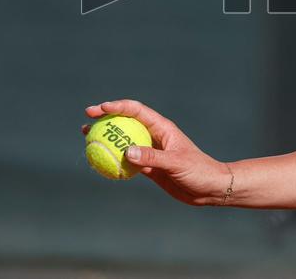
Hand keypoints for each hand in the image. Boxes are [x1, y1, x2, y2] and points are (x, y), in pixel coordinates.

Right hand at [83, 100, 232, 206]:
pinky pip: (127, 161)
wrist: (210, 189)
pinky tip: (100, 163)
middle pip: (126, 122)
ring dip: (106, 139)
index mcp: (162, 128)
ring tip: (86, 138)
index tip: (100, 109)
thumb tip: (126, 152)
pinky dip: (114, 160)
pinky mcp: (149, 167)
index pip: (136, 111)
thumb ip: (152, 158)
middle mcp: (154, 136)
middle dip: (106, 118)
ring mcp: (151, 151)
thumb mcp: (176, 163)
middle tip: (86, 119)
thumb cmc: (198, 171)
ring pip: (123, 141)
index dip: (117, 107)